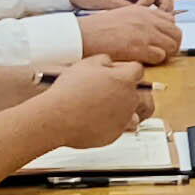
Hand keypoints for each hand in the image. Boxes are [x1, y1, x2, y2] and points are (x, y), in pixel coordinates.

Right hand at [39, 55, 157, 149]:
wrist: (58, 118)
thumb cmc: (69, 91)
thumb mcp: (86, 64)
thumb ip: (104, 60)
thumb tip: (109, 63)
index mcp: (125, 80)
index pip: (137, 69)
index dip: (123, 69)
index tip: (113, 72)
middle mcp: (129, 100)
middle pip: (133, 91)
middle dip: (120, 89)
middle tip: (100, 89)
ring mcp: (123, 119)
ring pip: (129, 112)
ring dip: (119, 108)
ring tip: (100, 106)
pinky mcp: (114, 134)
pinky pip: (117, 127)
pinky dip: (109, 124)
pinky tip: (93, 119)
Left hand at [69, 0, 171, 12]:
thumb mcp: (103, 0)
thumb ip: (121, 8)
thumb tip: (137, 17)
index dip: (150, 0)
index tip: (141, 11)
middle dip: (165, 2)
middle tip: (165, 16)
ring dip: (160, 6)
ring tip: (159, 20)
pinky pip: (146, 1)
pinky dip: (151, 10)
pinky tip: (148, 20)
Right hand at [78, 6, 182, 66]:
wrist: (84, 35)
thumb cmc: (98, 29)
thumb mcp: (123, 15)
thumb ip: (140, 21)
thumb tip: (153, 31)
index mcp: (142, 11)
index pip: (170, 19)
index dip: (170, 31)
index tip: (166, 39)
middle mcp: (147, 20)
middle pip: (176, 32)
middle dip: (173, 44)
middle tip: (166, 52)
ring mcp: (144, 33)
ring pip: (171, 45)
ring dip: (166, 54)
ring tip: (156, 58)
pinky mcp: (139, 48)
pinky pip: (160, 57)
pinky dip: (156, 61)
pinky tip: (146, 61)